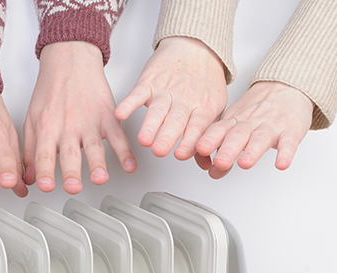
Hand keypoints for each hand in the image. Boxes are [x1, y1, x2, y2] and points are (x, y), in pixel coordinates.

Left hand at [23, 41, 134, 193]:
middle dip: (71, 171)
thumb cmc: (50, 91)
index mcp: (47, 128)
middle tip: (73, 187)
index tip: (45, 186)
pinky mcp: (107, 116)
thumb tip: (27, 178)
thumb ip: (30, 150)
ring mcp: (89, 122)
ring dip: (98, 164)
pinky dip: (126, 151)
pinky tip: (130, 165)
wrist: (70, 60)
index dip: (44, 171)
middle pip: (70, 154)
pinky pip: (118, 136)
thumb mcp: (32, 120)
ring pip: (94, 147)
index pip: (44, 155)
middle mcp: (68, 127)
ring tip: (100, 178)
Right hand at [116, 36, 226, 159]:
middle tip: (160, 151)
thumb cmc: (203, 80)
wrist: (195, 45)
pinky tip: (121, 113)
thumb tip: (206, 164)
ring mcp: (165, 91)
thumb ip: (208, 136)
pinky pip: (137, 94)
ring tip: (144, 140)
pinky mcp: (149, 82)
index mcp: (202, 108)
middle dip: (167, 137)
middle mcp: (184, 100)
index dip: (189, 141)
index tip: (182, 155)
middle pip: (176, 120)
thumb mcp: (214, 107)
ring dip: (150, 126)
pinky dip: (128, 104)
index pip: (197, 127)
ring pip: (157, 110)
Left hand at [194, 81, 313, 177]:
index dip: (208, 139)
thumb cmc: (257, 110)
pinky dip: (286, 153)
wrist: (286, 86)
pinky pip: (289, 142)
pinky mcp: (291, 130)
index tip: (199, 149)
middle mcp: (250, 123)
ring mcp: (271, 126)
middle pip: (237, 135)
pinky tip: (281, 164)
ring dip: (252, 152)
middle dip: (227, 150)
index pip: (218, 130)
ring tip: (245, 163)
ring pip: (260, 138)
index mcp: (234, 121)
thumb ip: (222, 148)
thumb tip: (212, 172)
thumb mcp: (236, 125)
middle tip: (220, 163)